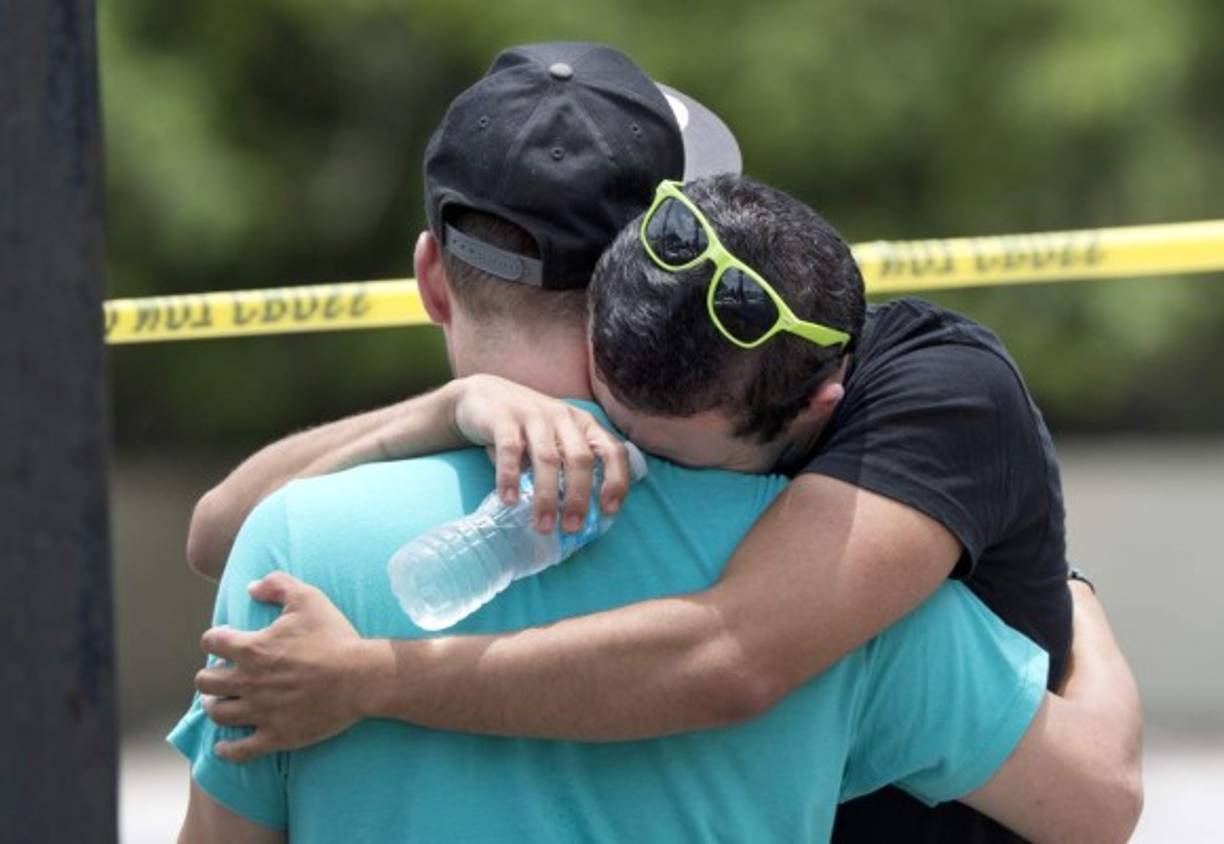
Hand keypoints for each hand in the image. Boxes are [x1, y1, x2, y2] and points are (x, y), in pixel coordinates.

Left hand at [195, 572, 365, 761]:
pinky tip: (223, 747)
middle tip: (220, 673)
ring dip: (215, 706)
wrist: (361, 677)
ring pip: (219, 714)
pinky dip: (227, 750)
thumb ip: (277, 585)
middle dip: (209, 675)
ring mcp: (261, 712)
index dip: (215, 637)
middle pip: (206, 682)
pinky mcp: (276, 736)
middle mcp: (249, 682)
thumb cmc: (335, 636)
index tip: (225, 638)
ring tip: (220, 703)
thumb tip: (251, 587)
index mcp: (252, 649)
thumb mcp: (308, 598)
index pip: (212, 642)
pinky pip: (240, 750)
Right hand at [450, 374, 631, 533]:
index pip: (612, 450)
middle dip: (578, 496)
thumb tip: (577, 515)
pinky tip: (509, 501)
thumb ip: (567, 468)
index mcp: (584, 424)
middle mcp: (564, 417)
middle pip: (580, 458)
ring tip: (543, 525)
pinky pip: (510, 449)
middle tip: (571, 527)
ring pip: (547, 457)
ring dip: (547, 495)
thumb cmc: (526, 428)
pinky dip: (510, 477)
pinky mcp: (503, 417)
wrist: (482, 395)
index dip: (616, 480)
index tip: (609, 511)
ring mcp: (534, 415)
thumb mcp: (556, 441)